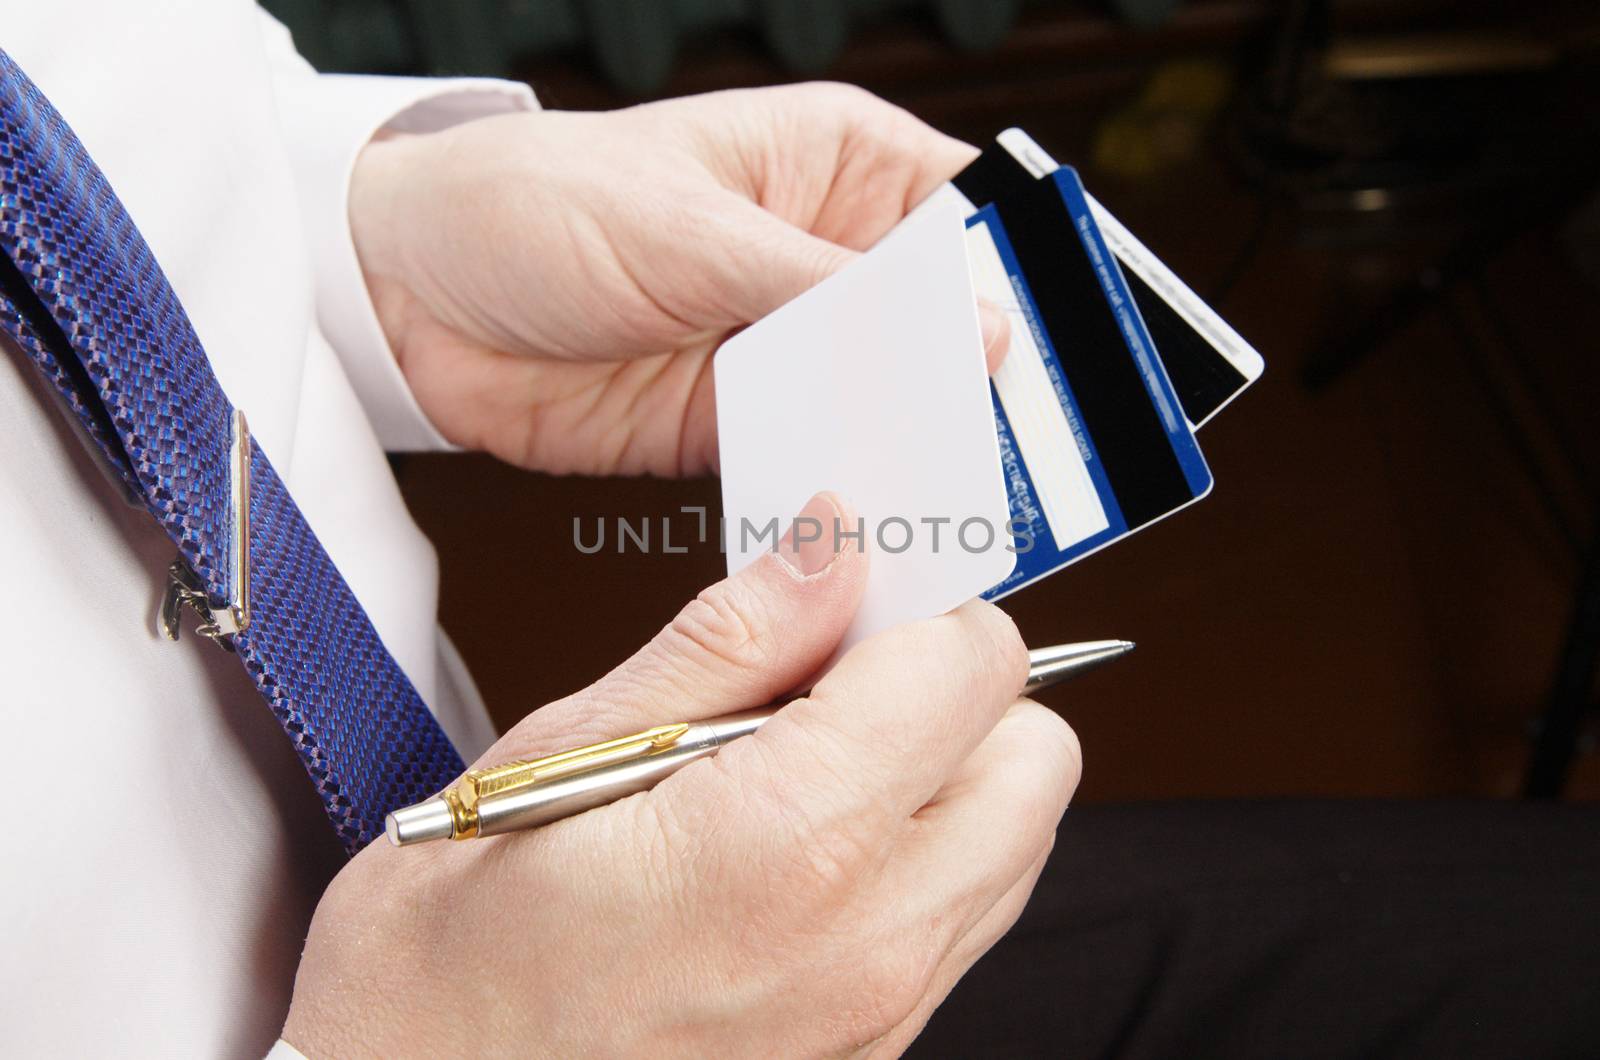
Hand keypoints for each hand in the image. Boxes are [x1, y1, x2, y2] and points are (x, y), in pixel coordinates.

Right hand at [282, 494, 1080, 1056]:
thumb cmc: (442, 968)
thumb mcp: (558, 756)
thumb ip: (727, 645)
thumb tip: (829, 550)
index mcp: (789, 841)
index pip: (973, 666)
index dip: (914, 612)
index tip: (842, 613)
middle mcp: (867, 941)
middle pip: (1036, 756)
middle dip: (958, 695)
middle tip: (832, 688)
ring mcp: (881, 1014)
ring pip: (1017, 843)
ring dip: (948, 779)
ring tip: (805, 774)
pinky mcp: (873, 1054)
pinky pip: (961, 926)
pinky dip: (920, 864)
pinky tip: (799, 857)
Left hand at [349, 84, 1007, 475]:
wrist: (403, 293)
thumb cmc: (537, 204)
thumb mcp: (695, 232)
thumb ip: (834, 290)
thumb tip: (974, 328)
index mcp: (837, 169)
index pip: (971, 221)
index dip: (1034, 284)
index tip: (1083, 357)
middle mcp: (824, 259)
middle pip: (944, 328)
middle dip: (984, 388)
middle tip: (1036, 455)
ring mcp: (782, 346)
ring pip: (886, 405)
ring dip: (917, 452)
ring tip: (966, 504)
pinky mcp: (735, 421)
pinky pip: (815, 461)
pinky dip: (843, 494)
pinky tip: (874, 525)